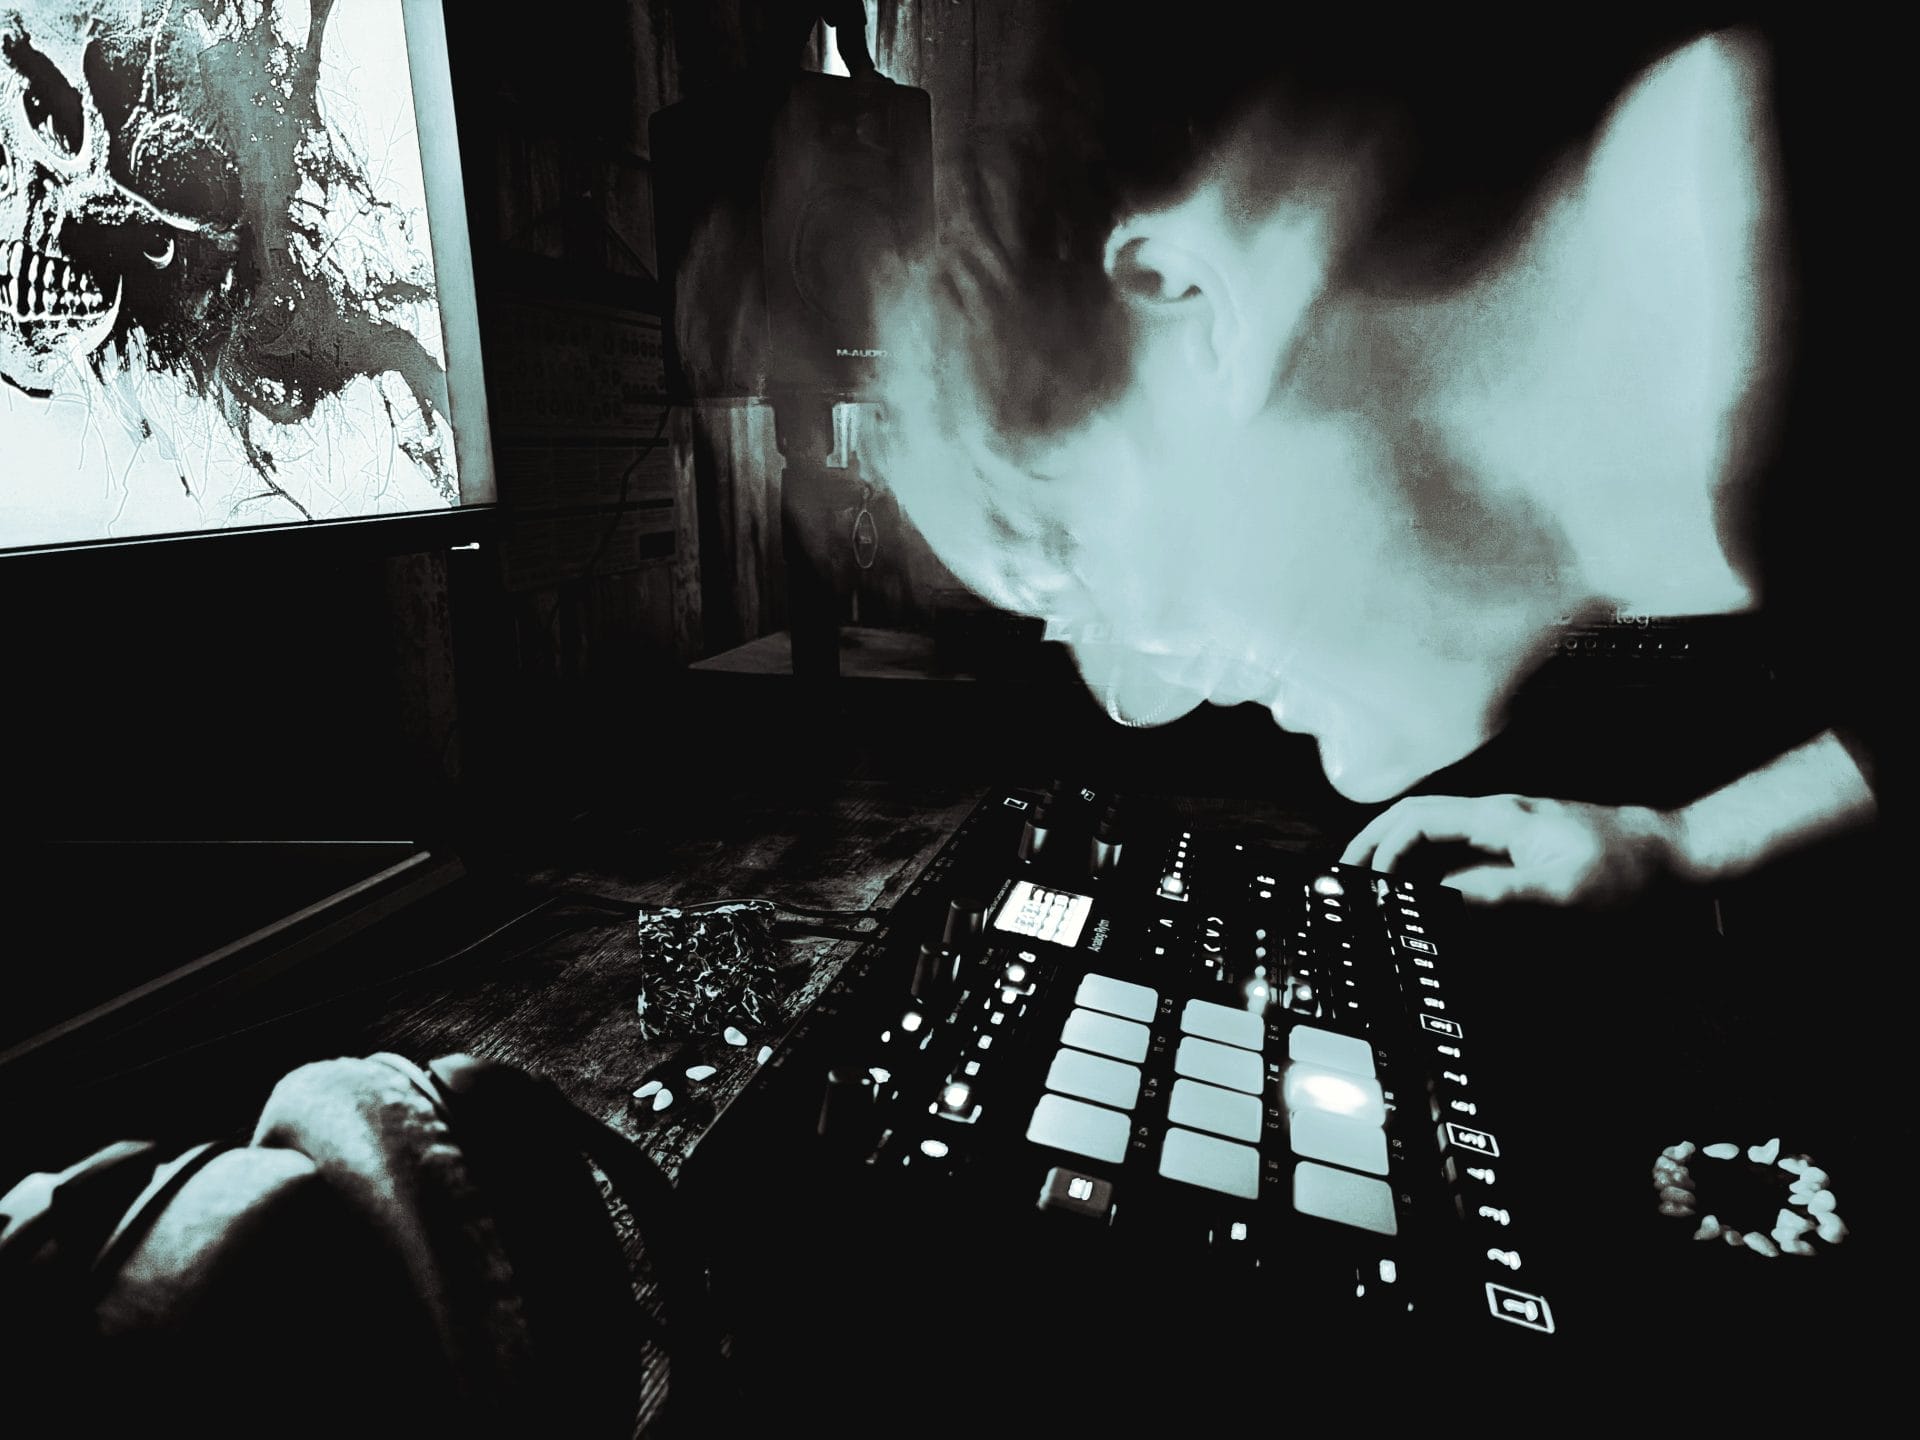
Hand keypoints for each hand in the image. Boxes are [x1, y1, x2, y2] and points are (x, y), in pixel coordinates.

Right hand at [1340, 794, 1685, 906]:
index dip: (1383, 849)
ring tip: (1375, 887)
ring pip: (1435, 834)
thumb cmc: (1628, 874)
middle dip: (1375, 845)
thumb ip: (1496, 897)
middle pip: (1416, 819)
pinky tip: (1427, 893)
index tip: (1367, 885)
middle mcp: (1497, 818)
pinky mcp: (1521, 847)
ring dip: (1399, 856)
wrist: (1677, 857)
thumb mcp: (1562, 893)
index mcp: (1499, 818)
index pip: (1417, 819)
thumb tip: (1436, 903)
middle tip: (1347, 879)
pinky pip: (1459, 851)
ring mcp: (1508, 831)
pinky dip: (1429, 868)